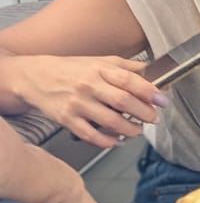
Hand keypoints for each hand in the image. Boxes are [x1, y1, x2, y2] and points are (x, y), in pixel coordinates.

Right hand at [8, 54, 164, 145]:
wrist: (33, 76)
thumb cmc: (69, 69)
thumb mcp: (97, 60)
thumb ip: (125, 66)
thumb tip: (150, 72)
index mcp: (98, 69)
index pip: (129, 80)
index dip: (149, 92)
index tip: (162, 101)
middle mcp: (87, 85)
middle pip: (123, 101)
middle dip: (144, 113)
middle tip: (153, 118)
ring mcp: (76, 104)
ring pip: (110, 122)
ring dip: (130, 129)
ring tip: (138, 130)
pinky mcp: (67, 120)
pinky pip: (92, 136)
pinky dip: (108, 142)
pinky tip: (117, 141)